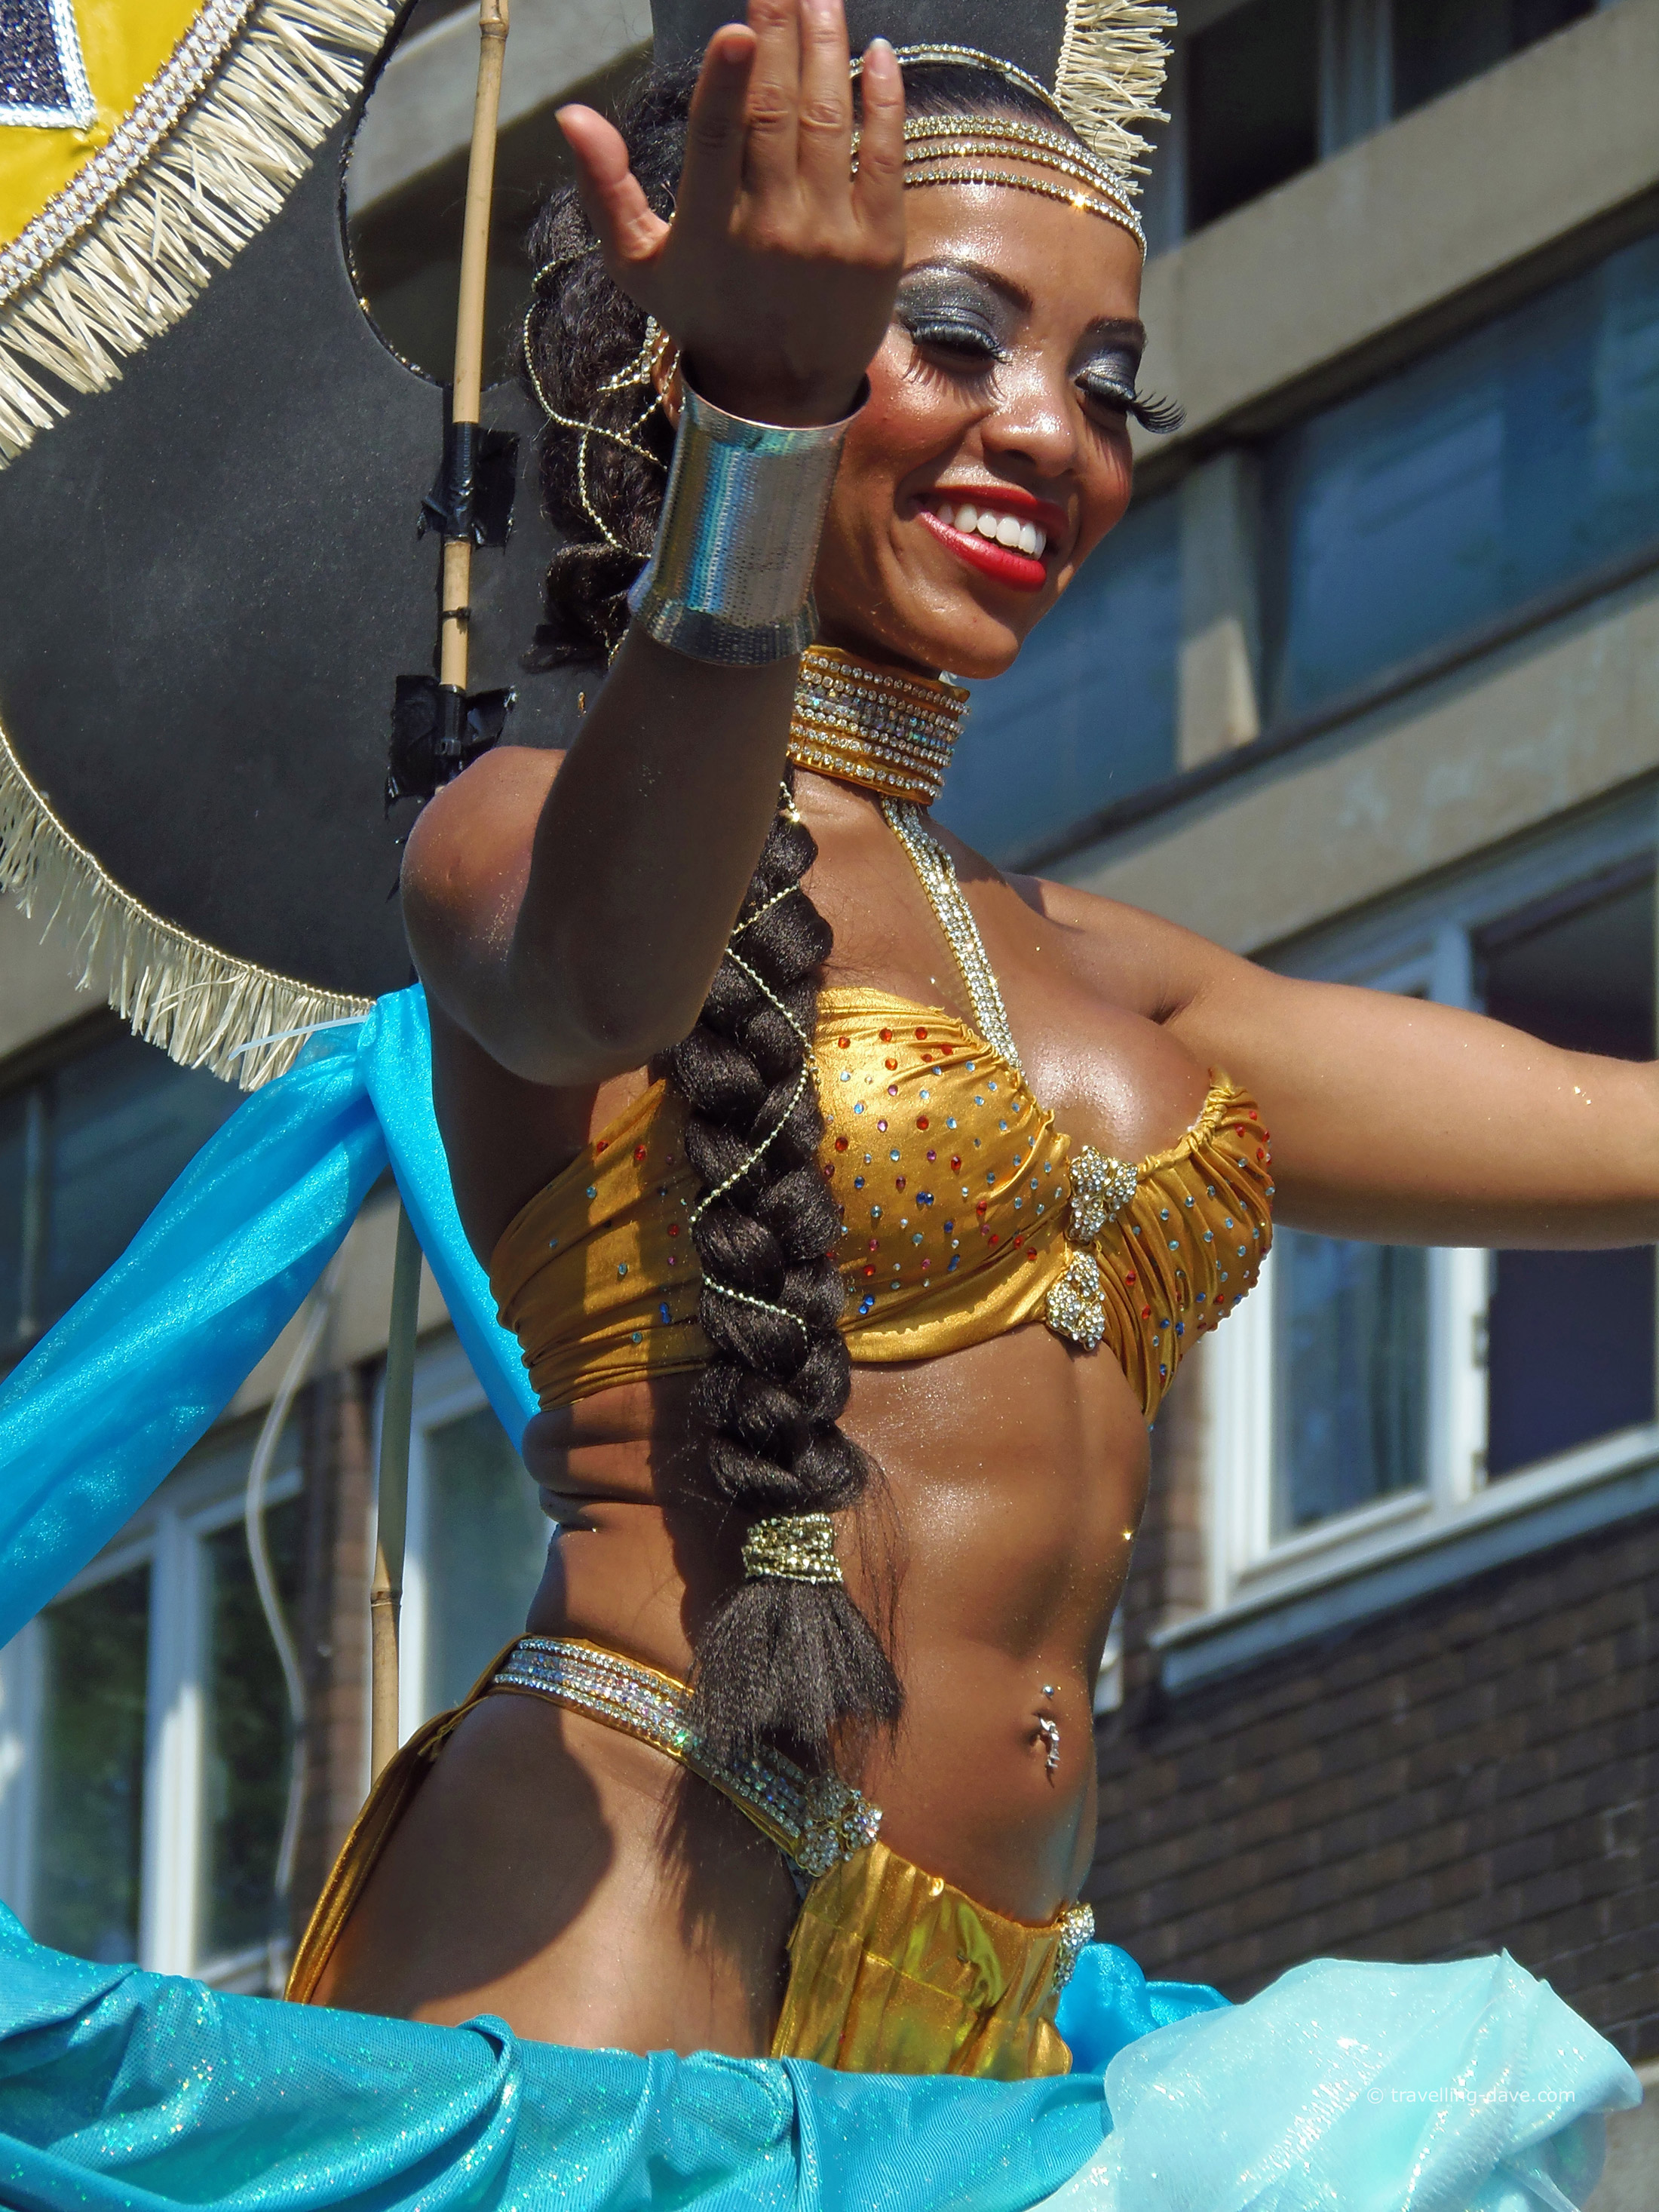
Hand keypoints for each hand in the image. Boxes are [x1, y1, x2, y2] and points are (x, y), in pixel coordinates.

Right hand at [556, 0, 904, 427]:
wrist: (780, 391)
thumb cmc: (704, 315)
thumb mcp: (638, 266)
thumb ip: (605, 190)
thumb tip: (572, 114)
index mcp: (710, 230)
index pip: (717, 139)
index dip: (727, 79)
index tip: (738, 26)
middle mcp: (772, 229)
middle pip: (777, 109)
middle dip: (780, 30)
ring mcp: (830, 236)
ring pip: (829, 120)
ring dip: (828, 47)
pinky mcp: (878, 245)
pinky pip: (884, 158)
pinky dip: (883, 101)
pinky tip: (874, 53)